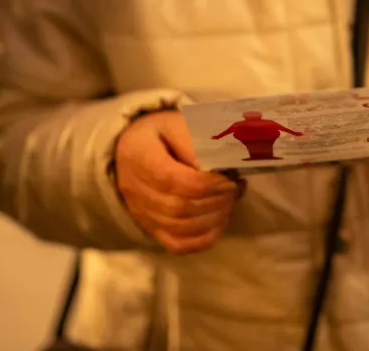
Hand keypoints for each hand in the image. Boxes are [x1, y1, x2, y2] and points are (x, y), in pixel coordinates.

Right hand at [116, 111, 241, 254]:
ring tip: (231, 199)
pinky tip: (221, 220)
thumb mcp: (175, 123)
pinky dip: (205, 238)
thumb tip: (215, 167)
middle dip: (217, 201)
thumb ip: (194, 141)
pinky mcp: (151, 229)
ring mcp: (141, 214)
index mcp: (139, 157)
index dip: (210, 185)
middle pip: (180, 208)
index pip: (176, 181)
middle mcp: (135, 190)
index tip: (230, 177)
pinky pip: (178, 245)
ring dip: (215, 217)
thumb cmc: (160, 134)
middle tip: (236, 187)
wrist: (132, 151)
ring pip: (182, 229)